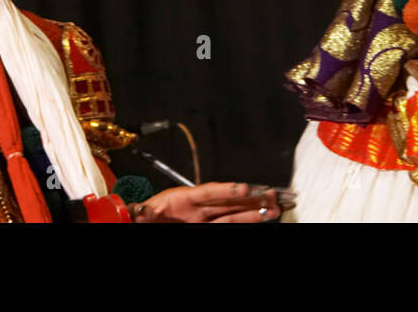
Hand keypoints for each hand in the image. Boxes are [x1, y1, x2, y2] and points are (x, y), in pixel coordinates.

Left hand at [131, 182, 280, 222]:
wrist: (146, 223)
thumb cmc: (145, 218)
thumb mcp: (141, 214)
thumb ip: (143, 213)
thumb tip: (140, 211)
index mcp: (182, 198)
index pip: (209, 192)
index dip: (226, 190)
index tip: (242, 188)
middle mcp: (198, 208)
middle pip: (229, 201)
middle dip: (251, 197)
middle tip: (273, 193)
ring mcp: (206, 219)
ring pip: (236, 213)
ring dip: (256, 210)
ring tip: (277, 206)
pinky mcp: (210, 228)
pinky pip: (231, 223)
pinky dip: (249, 220)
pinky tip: (264, 217)